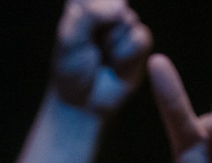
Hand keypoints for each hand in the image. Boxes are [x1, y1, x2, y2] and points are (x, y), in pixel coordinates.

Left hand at [52, 0, 152, 114]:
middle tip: (91, 44)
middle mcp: (105, 11)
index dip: (94, 10)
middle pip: (114, 2)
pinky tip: (116, 63)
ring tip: (103, 55)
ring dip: (113, 42)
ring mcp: (123, 27)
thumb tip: (123, 2)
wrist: (85, 103)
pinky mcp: (139, 45)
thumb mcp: (71, 38)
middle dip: (101, 25)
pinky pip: (141, 37)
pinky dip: (126, 53)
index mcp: (83, 5)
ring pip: (129, 19)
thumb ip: (92, 14)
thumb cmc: (71, 69)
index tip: (85, 28)